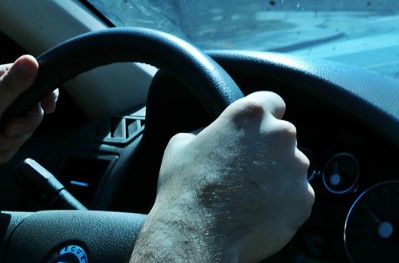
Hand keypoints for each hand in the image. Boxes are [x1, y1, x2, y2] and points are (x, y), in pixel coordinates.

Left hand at [0, 55, 58, 163]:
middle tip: (6, 130)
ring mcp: (2, 119)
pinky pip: (12, 148)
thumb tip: (30, 61)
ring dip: (8, 143)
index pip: (38, 83)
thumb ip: (12, 84)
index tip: (49, 107)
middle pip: (34, 113)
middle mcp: (5, 98)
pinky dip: (1, 152)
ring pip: (23, 134)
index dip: (48, 95)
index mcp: (4, 81)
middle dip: (22, 127)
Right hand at [131, 91, 314, 261]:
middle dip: (268, 148)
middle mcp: (279, 135)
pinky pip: (297, 194)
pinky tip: (260, 210)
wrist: (198, 233)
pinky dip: (284, 200)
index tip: (261, 126)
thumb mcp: (181, 145)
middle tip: (246, 168)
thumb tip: (209, 134)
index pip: (272, 101)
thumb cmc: (187, 187)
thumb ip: (204, 130)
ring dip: (277, 175)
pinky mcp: (303, 199)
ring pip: (292, 166)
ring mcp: (295, 168)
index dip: (266, 113)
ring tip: (250, 194)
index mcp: (250, 115)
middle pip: (282, 135)